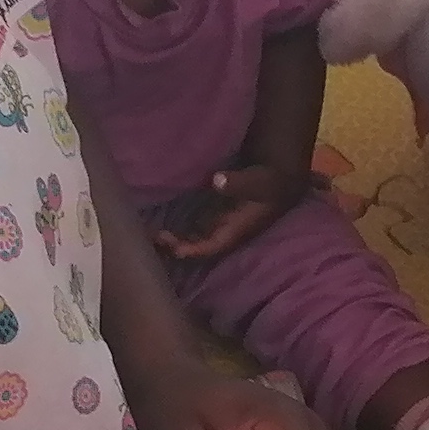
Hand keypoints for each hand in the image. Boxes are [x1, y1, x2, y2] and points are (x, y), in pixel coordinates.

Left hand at [155, 161, 304, 267]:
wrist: (278, 180)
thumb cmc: (268, 181)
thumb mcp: (258, 180)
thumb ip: (238, 182)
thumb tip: (217, 180)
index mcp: (236, 231)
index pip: (212, 246)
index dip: (193, 249)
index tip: (174, 247)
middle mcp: (225, 234)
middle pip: (197, 250)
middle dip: (176, 249)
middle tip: (154, 238)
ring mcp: (218, 228)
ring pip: (192, 242)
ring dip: (173, 242)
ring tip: (150, 235)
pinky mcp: (212, 219)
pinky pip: (191, 232)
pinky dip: (177, 232)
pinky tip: (159, 226)